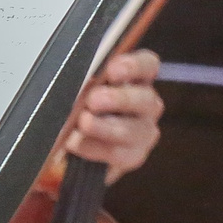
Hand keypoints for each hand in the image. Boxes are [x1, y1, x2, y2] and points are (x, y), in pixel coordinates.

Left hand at [65, 50, 163, 181]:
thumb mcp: (81, 90)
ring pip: (132, 129)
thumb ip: (85, 85)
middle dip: (119, 99)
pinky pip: (116, 153)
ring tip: (83, 123)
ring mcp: (143, 132)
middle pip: (145, 99)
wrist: (74, 148)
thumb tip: (80, 85)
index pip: (148, 65)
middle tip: (94, 100)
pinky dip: (92, 148)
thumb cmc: (79, 109)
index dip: (134, 66)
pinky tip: (74, 143)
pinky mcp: (133, 156)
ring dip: (104, 126)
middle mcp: (146, 105)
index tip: (112, 70)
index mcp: (136, 80)